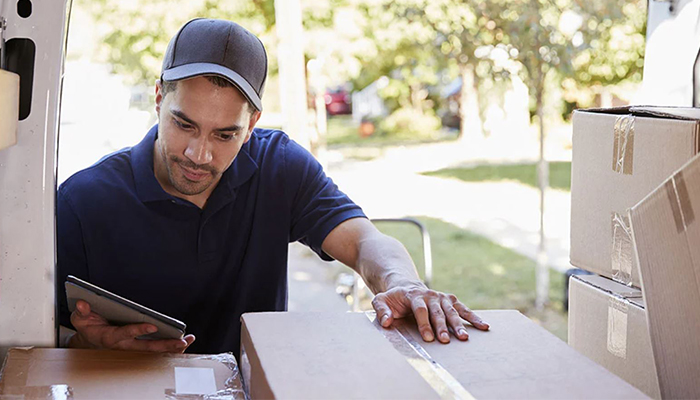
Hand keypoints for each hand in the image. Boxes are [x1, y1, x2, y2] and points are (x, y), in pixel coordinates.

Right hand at [69, 300, 194, 352]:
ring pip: (154, 350)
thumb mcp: (79, 319)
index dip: (138, 330)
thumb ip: (81, 312)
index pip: (126, 333)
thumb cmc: (88, 327)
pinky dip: (170, 346)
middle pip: (147, 347)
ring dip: (172, 347)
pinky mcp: (138, 347)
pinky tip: (184, 341)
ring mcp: (133, 347)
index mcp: (110, 337)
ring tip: (189, 339)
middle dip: (165, 344)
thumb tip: (83, 303)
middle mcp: (124, 345)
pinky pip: (156, 349)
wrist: (89, 341)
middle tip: (181, 341)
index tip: (152, 325)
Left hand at [371, 283, 488, 342]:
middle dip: (442, 326)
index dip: (424, 323)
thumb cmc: (393, 298)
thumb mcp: (381, 300)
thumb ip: (381, 310)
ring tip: (465, 338)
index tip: (428, 338)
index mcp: (414, 295)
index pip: (420, 310)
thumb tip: (387, 322)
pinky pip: (463, 309)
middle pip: (438, 312)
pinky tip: (483, 326)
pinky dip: (473, 317)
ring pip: (451, 311)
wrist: (406, 286)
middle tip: (446, 340)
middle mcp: (430, 295)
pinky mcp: (450, 300)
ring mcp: (441, 297)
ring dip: (459, 324)